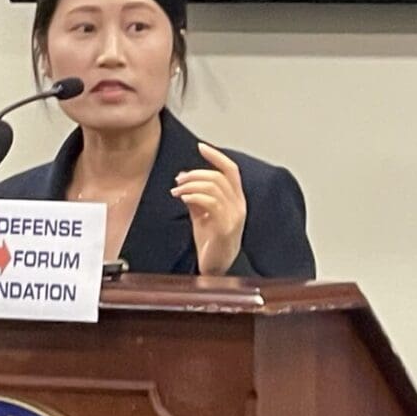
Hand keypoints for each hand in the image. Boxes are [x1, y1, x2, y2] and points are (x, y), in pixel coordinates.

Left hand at [173, 142, 246, 274]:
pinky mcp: (225, 227)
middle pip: (219, 177)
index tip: (201, 147)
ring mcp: (234, 216)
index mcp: (237, 200)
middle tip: (178, 180)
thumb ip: (196, 197)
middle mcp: (239, 206)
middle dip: (195, 174)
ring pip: (214, 187)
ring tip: (177, 191)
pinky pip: (210, 202)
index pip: (231, 170)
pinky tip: (182, 199)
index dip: (217, 156)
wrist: (217, 268)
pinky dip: (193, 196)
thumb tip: (183, 177)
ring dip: (191, 184)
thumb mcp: (202, 215)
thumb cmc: (211, 243)